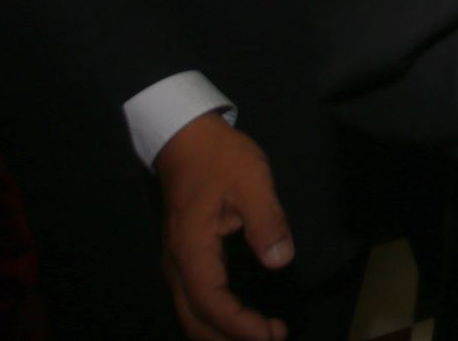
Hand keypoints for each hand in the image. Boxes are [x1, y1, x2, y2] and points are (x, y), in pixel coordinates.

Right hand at [154, 112, 294, 340]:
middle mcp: (178, 264)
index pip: (211, 302)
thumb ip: (267, 220)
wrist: (185, 136)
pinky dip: (214, 317)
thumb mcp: (252, 180)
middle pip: (195, 319)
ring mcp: (177, 261)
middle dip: (230, 337)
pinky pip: (193, 299)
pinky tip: (238, 316)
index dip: (239, 325)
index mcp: (192, 249)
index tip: (270, 334)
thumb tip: (281, 260)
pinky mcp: (183, 256)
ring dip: (221, 331)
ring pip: (190, 313)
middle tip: (273, 337)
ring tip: (261, 332)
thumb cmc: (219, 157)